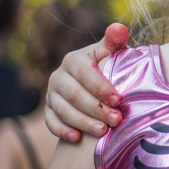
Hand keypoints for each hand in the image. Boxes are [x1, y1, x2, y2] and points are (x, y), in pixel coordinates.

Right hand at [45, 23, 129, 142]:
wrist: (90, 83)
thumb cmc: (106, 66)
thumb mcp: (110, 53)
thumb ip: (114, 41)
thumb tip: (119, 29)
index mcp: (74, 60)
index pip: (85, 73)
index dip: (101, 87)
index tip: (118, 99)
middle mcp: (58, 76)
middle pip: (74, 95)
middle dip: (96, 109)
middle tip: (116, 120)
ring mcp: (51, 94)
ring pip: (63, 110)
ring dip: (83, 122)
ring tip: (103, 131)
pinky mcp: (48, 110)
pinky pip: (51, 121)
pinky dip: (62, 130)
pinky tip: (77, 138)